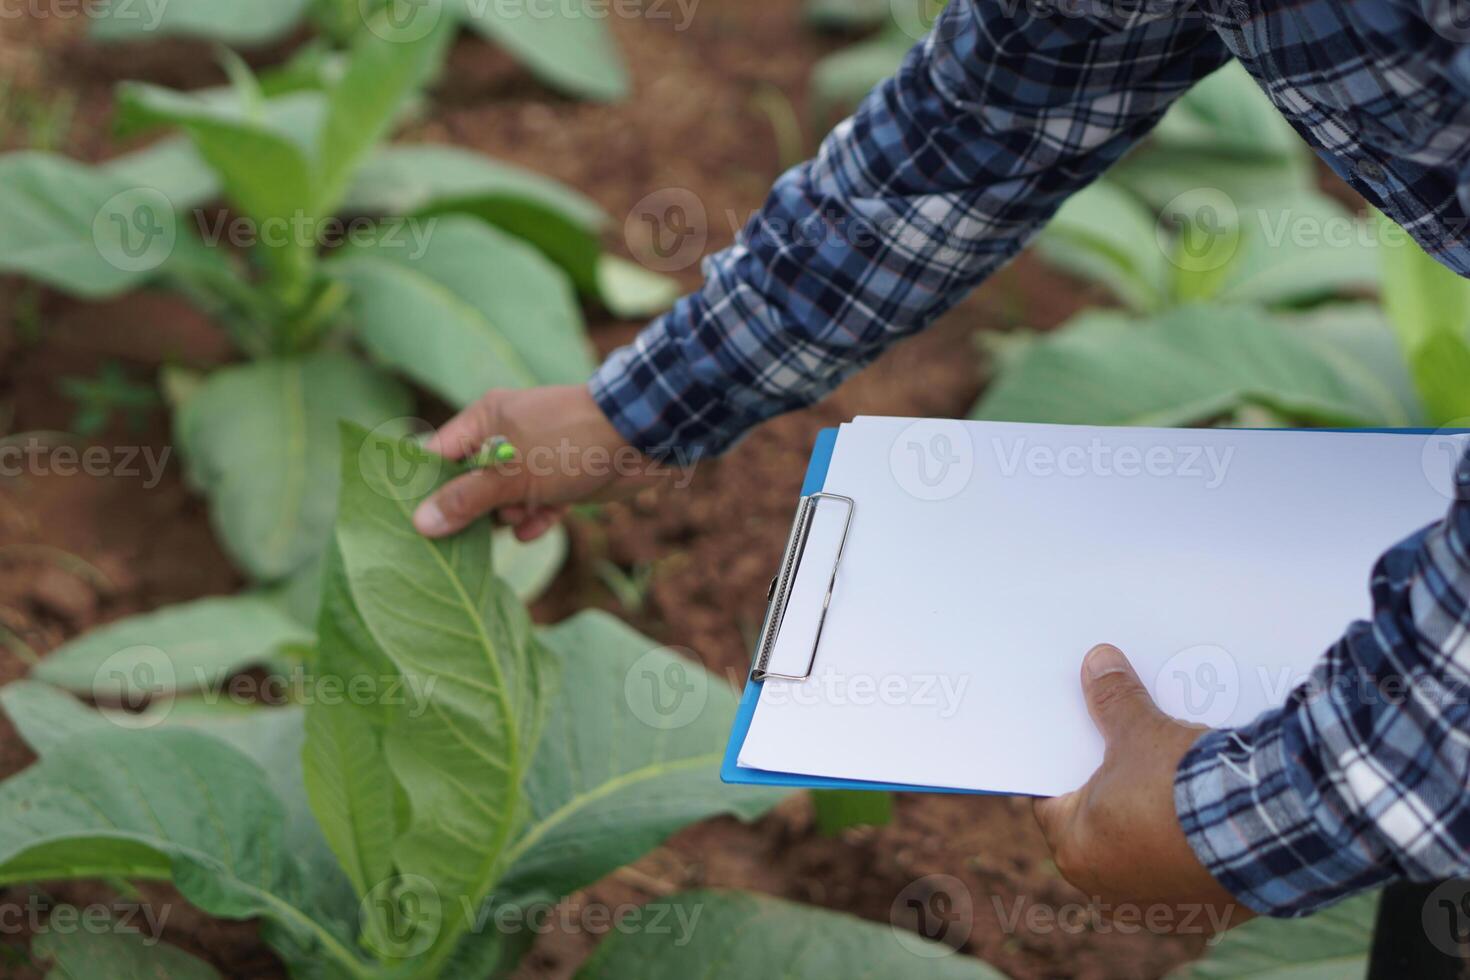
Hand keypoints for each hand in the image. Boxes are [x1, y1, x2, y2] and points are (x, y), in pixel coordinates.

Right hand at [413, 385, 673, 540]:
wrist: (643, 438)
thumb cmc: (569, 445)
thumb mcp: (511, 474)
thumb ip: (467, 499)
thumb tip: (421, 523)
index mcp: (486, 419)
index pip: (438, 454)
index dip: (424, 487)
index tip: (409, 520)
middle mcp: (507, 436)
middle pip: (470, 481)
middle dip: (467, 511)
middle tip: (452, 543)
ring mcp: (536, 458)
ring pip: (504, 497)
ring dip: (506, 516)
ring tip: (510, 523)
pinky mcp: (562, 479)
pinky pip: (536, 504)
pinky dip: (534, 518)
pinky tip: (532, 530)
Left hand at [1032, 644, 1252, 934]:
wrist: (1268, 828)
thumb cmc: (1182, 787)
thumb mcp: (1141, 732)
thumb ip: (1112, 699)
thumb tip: (1097, 662)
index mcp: (1074, 850)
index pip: (1052, 800)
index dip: (1065, 763)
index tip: (1076, 741)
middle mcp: (1109, 887)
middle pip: (1099, 826)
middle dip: (1112, 791)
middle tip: (1126, 753)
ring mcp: (1159, 905)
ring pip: (1144, 851)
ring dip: (1155, 823)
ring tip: (1172, 781)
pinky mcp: (1206, 912)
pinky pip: (1188, 870)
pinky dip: (1194, 846)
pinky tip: (1209, 813)